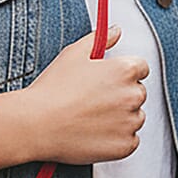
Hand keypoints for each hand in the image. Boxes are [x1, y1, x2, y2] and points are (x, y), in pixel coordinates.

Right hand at [21, 26, 148, 164]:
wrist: (37, 124)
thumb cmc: (53, 89)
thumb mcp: (74, 54)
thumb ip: (101, 39)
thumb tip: (116, 31)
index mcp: (125, 70)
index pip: (141, 69)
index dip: (123, 74)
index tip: (108, 81)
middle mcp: (133, 95)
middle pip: (138, 93)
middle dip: (121, 95)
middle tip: (93, 100)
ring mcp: (130, 122)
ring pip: (134, 118)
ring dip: (120, 118)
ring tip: (91, 118)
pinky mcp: (125, 146)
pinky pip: (129, 141)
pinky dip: (116, 140)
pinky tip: (94, 133)